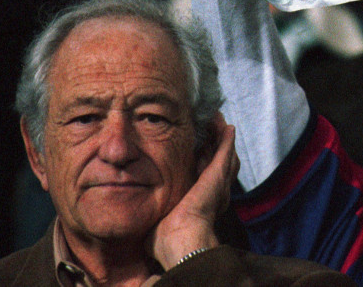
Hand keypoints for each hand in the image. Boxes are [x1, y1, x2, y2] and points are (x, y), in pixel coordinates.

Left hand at [149, 114, 238, 268]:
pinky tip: (226, 126)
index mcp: (200, 203)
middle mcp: (214, 192)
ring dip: (223, 139)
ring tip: (219, 123)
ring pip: (226, 155)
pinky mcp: (219, 174)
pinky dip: (227, 138)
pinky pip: (225, 150)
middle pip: (220, 164)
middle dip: (217, 146)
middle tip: (212, 130)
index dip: (202, 163)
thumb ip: (150, 216)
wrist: (180, 240)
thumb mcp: (156, 222)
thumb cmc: (165, 239)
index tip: (196, 152)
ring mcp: (218, 182)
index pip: (204, 178)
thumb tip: (136, 220)